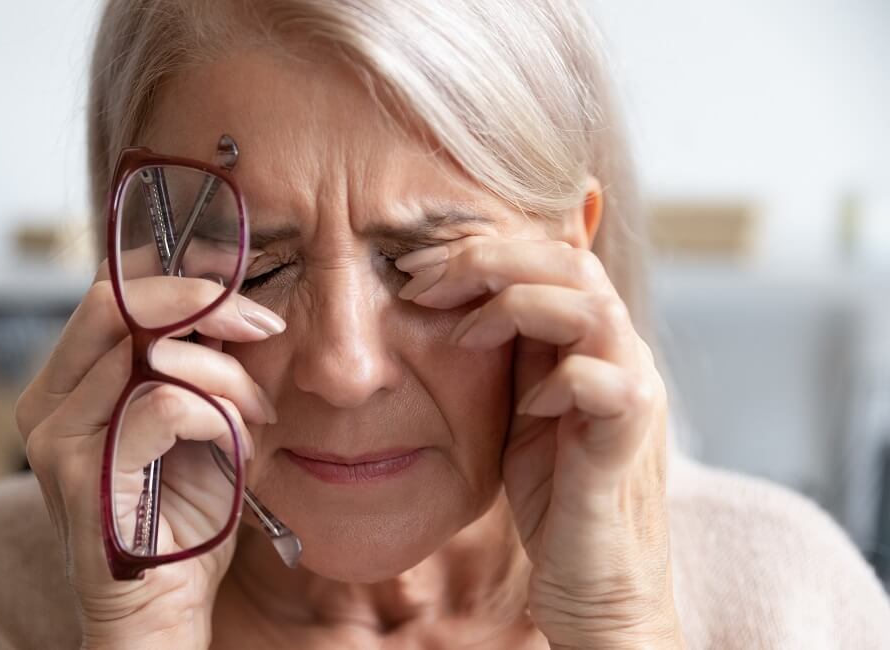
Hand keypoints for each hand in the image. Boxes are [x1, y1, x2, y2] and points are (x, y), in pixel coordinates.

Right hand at [15, 254, 283, 648]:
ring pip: (150, 353)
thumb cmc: (181, 519)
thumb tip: (230, 302)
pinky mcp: (83, 475)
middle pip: (114, 301)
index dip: (177, 277)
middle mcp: (47, 404)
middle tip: (261, 327)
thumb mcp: (194, 423)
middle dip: (203, 302)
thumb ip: (193, 365)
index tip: (240, 290)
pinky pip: (165, 405)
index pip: (109, 293)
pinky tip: (238, 444)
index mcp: (67, 386)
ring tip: (256, 414)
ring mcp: (57, 439)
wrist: (161, 613)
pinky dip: (218, 414)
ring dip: (226, 375)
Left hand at [396, 237, 682, 648]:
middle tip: (421, 281)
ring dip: (514, 307)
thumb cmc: (554, 493)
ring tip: (461, 335)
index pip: (550, 256)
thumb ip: (510, 350)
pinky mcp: (628, 439)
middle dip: (486, 260)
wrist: (596, 581)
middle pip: (571, 262)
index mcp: (594, 339)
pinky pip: (604, 383)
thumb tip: (455, 296)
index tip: (415, 267)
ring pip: (590, 306)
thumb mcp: (519, 405)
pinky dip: (558, 380)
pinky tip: (525, 406)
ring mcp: (634, 392)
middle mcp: (623, 353)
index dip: (482, 250)